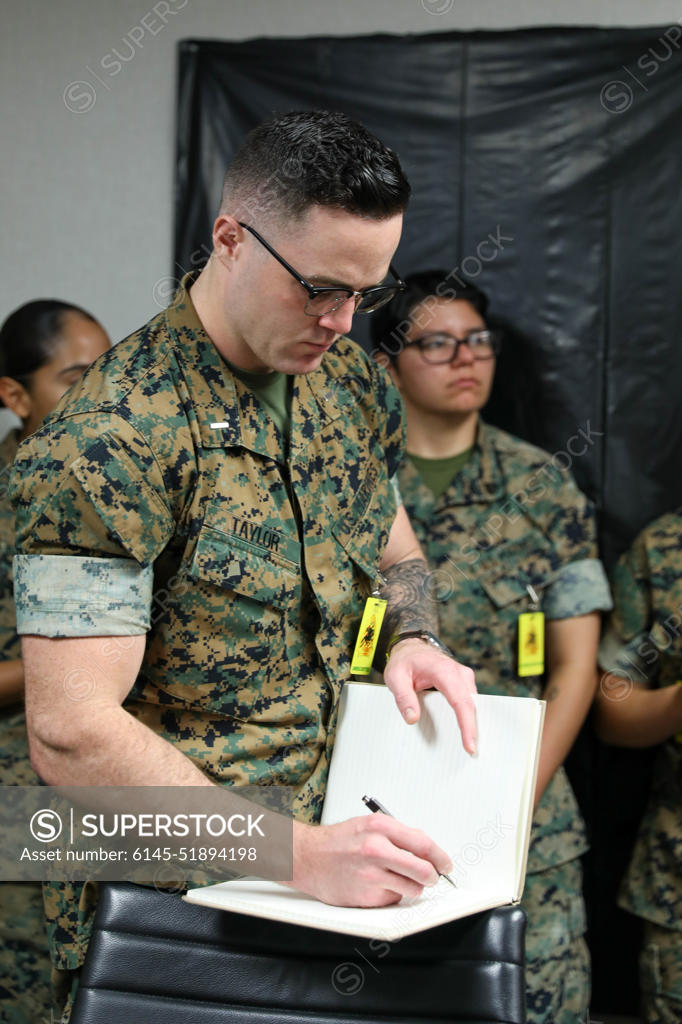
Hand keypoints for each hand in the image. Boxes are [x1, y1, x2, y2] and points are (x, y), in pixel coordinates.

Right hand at [288, 815, 452, 906]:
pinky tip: (378, 885)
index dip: (440, 856)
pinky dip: (392, 894)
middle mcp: (376, 850)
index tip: (446, 863)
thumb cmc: (336, 841)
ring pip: (412, 888)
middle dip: (433, 876)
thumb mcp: (368, 824)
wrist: (306, 857)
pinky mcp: (365, 896)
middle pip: (423, 870)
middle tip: (433, 877)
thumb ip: (397, 834)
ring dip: (413, 886)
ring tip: (399, 879)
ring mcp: (371, 875)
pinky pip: (393, 899)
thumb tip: (425, 848)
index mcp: (379, 828)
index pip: (423, 844)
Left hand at [384, 639, 476, 753]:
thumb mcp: (395, 677)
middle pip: (471, 706)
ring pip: (472, 705)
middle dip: (473, 730)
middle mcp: (459, 673)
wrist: (411, 647)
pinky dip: (467, 716)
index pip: (460, 701)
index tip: (470, 745)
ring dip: (471, 723)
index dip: (467, 725)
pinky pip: (469, 702)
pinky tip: (464, 731)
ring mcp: (464, 677)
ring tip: (468, 745)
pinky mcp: (464, 683)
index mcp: (443, 671)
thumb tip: (412, 718)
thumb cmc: (404, 662)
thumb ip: (403, 697)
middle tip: (471, 753)